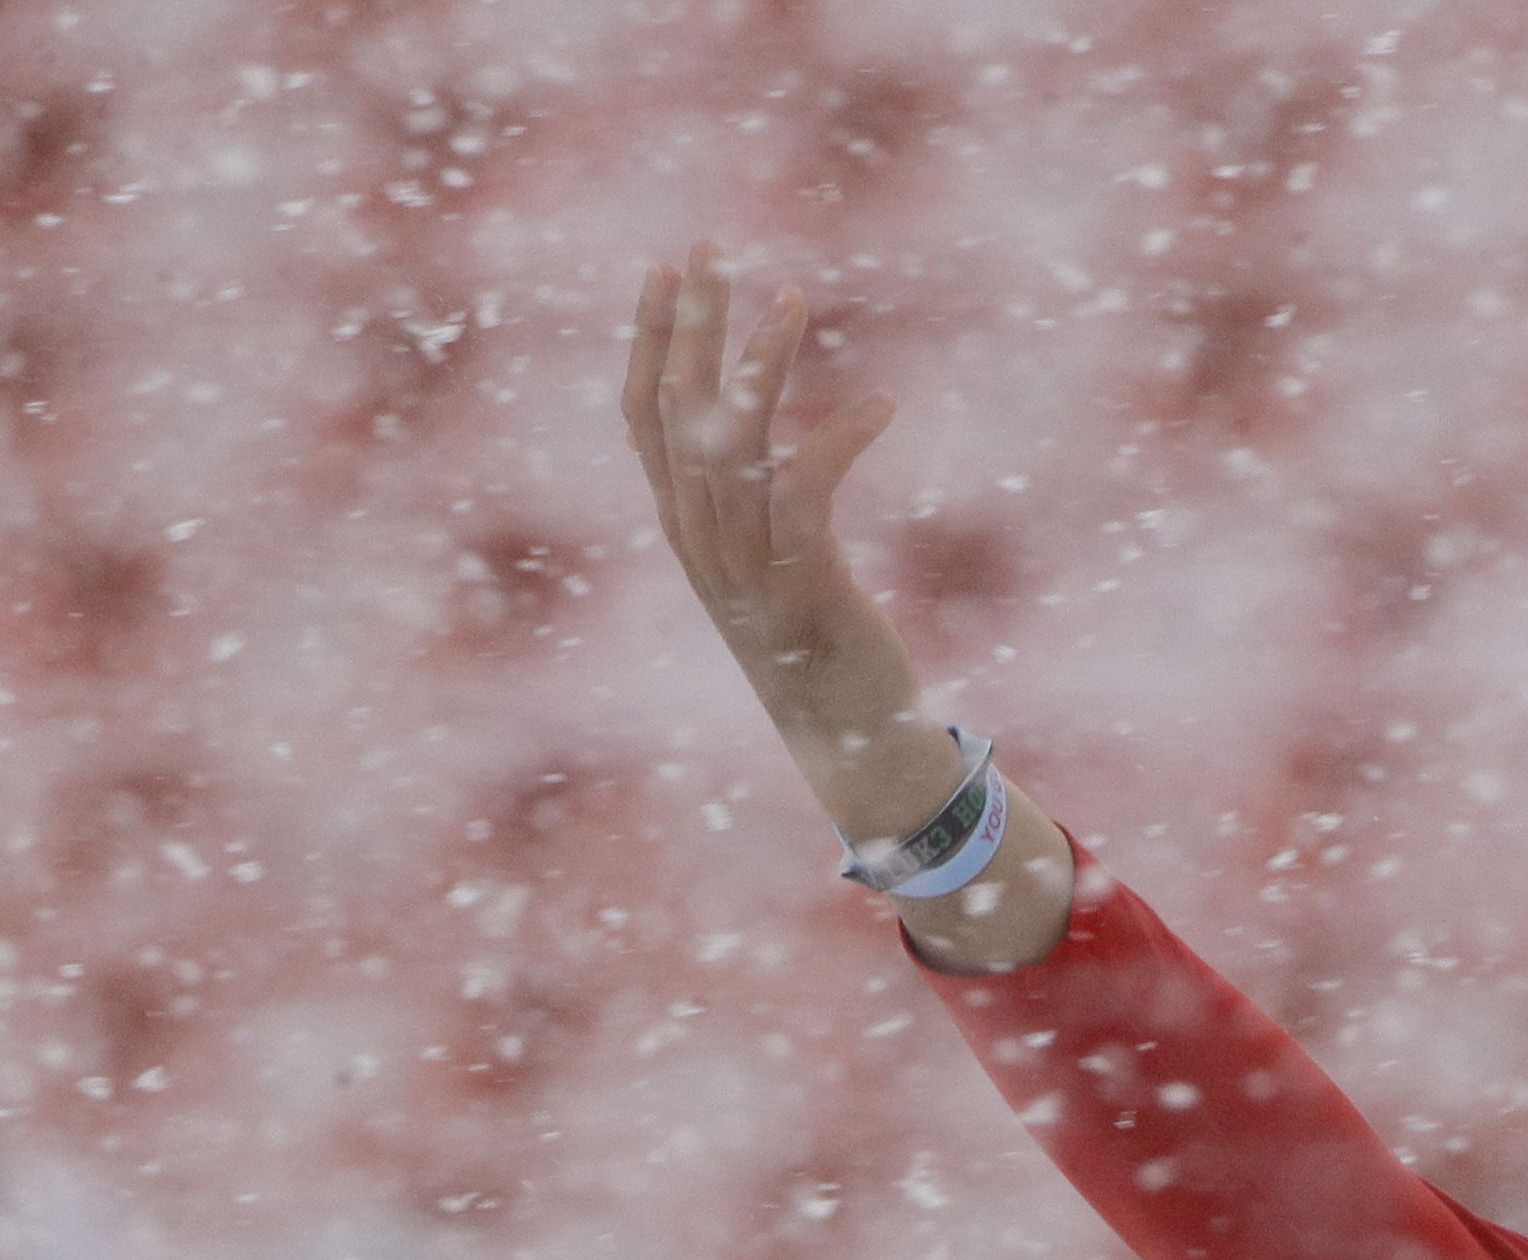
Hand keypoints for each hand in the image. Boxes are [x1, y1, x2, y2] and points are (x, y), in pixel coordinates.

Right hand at [620, 243, 934, 791]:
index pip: (645, 416)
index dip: (649, 340)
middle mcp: (700, 539)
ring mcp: (745, 565)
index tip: (664, 270)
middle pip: (680, 412)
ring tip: (792, 299)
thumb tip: (739, 432)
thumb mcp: (766, 560)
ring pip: (735, 443)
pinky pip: (810, 495)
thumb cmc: (816, 641)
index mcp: (684, 526)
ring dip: (763, 365)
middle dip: (692, 324)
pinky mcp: (802, 586)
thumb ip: (746, 497)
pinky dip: (841, 442)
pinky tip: (882, 404)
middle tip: (712, 250)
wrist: (849, 740)